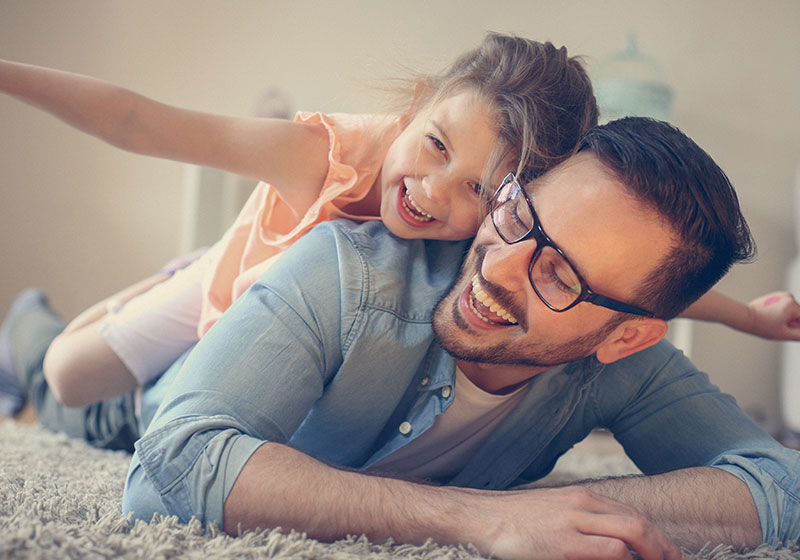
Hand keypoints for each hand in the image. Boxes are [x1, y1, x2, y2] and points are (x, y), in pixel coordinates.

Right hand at [477, 486, 683, 559]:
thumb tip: (609, 541)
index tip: (668, 553)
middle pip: (638, 521)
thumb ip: (579, 521)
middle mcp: (581, 504)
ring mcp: (573, 523)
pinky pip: (609, 552)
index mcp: (580, 497)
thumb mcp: (552, 512)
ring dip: (651, 555)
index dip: (656, 535)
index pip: (630, 512)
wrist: (480, 517)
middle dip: (663, 547)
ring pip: (631, 533)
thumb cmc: (514, 520)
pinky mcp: (562, 545)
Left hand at [745, 291, 799, 340]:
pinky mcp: (777, 295)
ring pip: (793, 310)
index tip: (785, 327)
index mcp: (792, 305)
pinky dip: (782, 311)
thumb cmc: (763, 326)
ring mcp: (782, 294)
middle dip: (792, 321)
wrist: (746, 317)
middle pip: (799, 314)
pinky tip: (772, 315)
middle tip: (778, 325)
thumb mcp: (784, 334)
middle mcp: (788, 297)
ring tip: (774, 320)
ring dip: (788, 317)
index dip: (796, 326)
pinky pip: (786, 306)